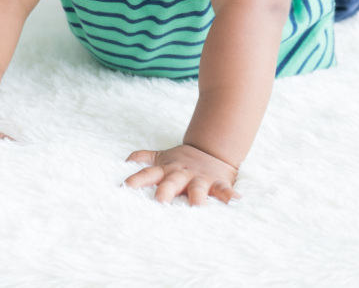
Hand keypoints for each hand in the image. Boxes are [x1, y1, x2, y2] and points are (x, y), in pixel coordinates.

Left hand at [124, 144, 239, 205]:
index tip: (124, 189)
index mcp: (166, 169)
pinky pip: (223, 189)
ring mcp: (199, 178)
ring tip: (197, 207)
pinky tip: (234, 202)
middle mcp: (180, 174)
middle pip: (170, 183)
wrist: (211, 150)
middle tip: (159, 204)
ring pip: (196, 188)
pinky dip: (229, 195)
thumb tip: (125, 160)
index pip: (147, 174)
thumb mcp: (162, 157)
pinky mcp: (217, 182)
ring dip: (197, 197)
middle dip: (165, 193)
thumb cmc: (182, 160)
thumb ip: (144, 157)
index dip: (135, 181)